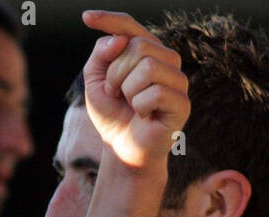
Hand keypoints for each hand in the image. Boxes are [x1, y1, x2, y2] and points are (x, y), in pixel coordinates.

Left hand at [80, 10, 189, 171]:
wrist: (122, 148)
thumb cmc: (112, 114)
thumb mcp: (96, 83)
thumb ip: (100, 56)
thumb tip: (119, 39)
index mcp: (146, 51)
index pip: (129, 26)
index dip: (109, 20)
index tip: (85, 18)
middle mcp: (166, 60)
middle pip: (138, 46)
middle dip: (116, 73)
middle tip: (116, 93)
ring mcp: (178, 81)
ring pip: (148, 66)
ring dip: (128, 89)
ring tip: (130, 104)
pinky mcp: (183, 103)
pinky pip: (156, 92)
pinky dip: (140, 107)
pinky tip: (143, 116)